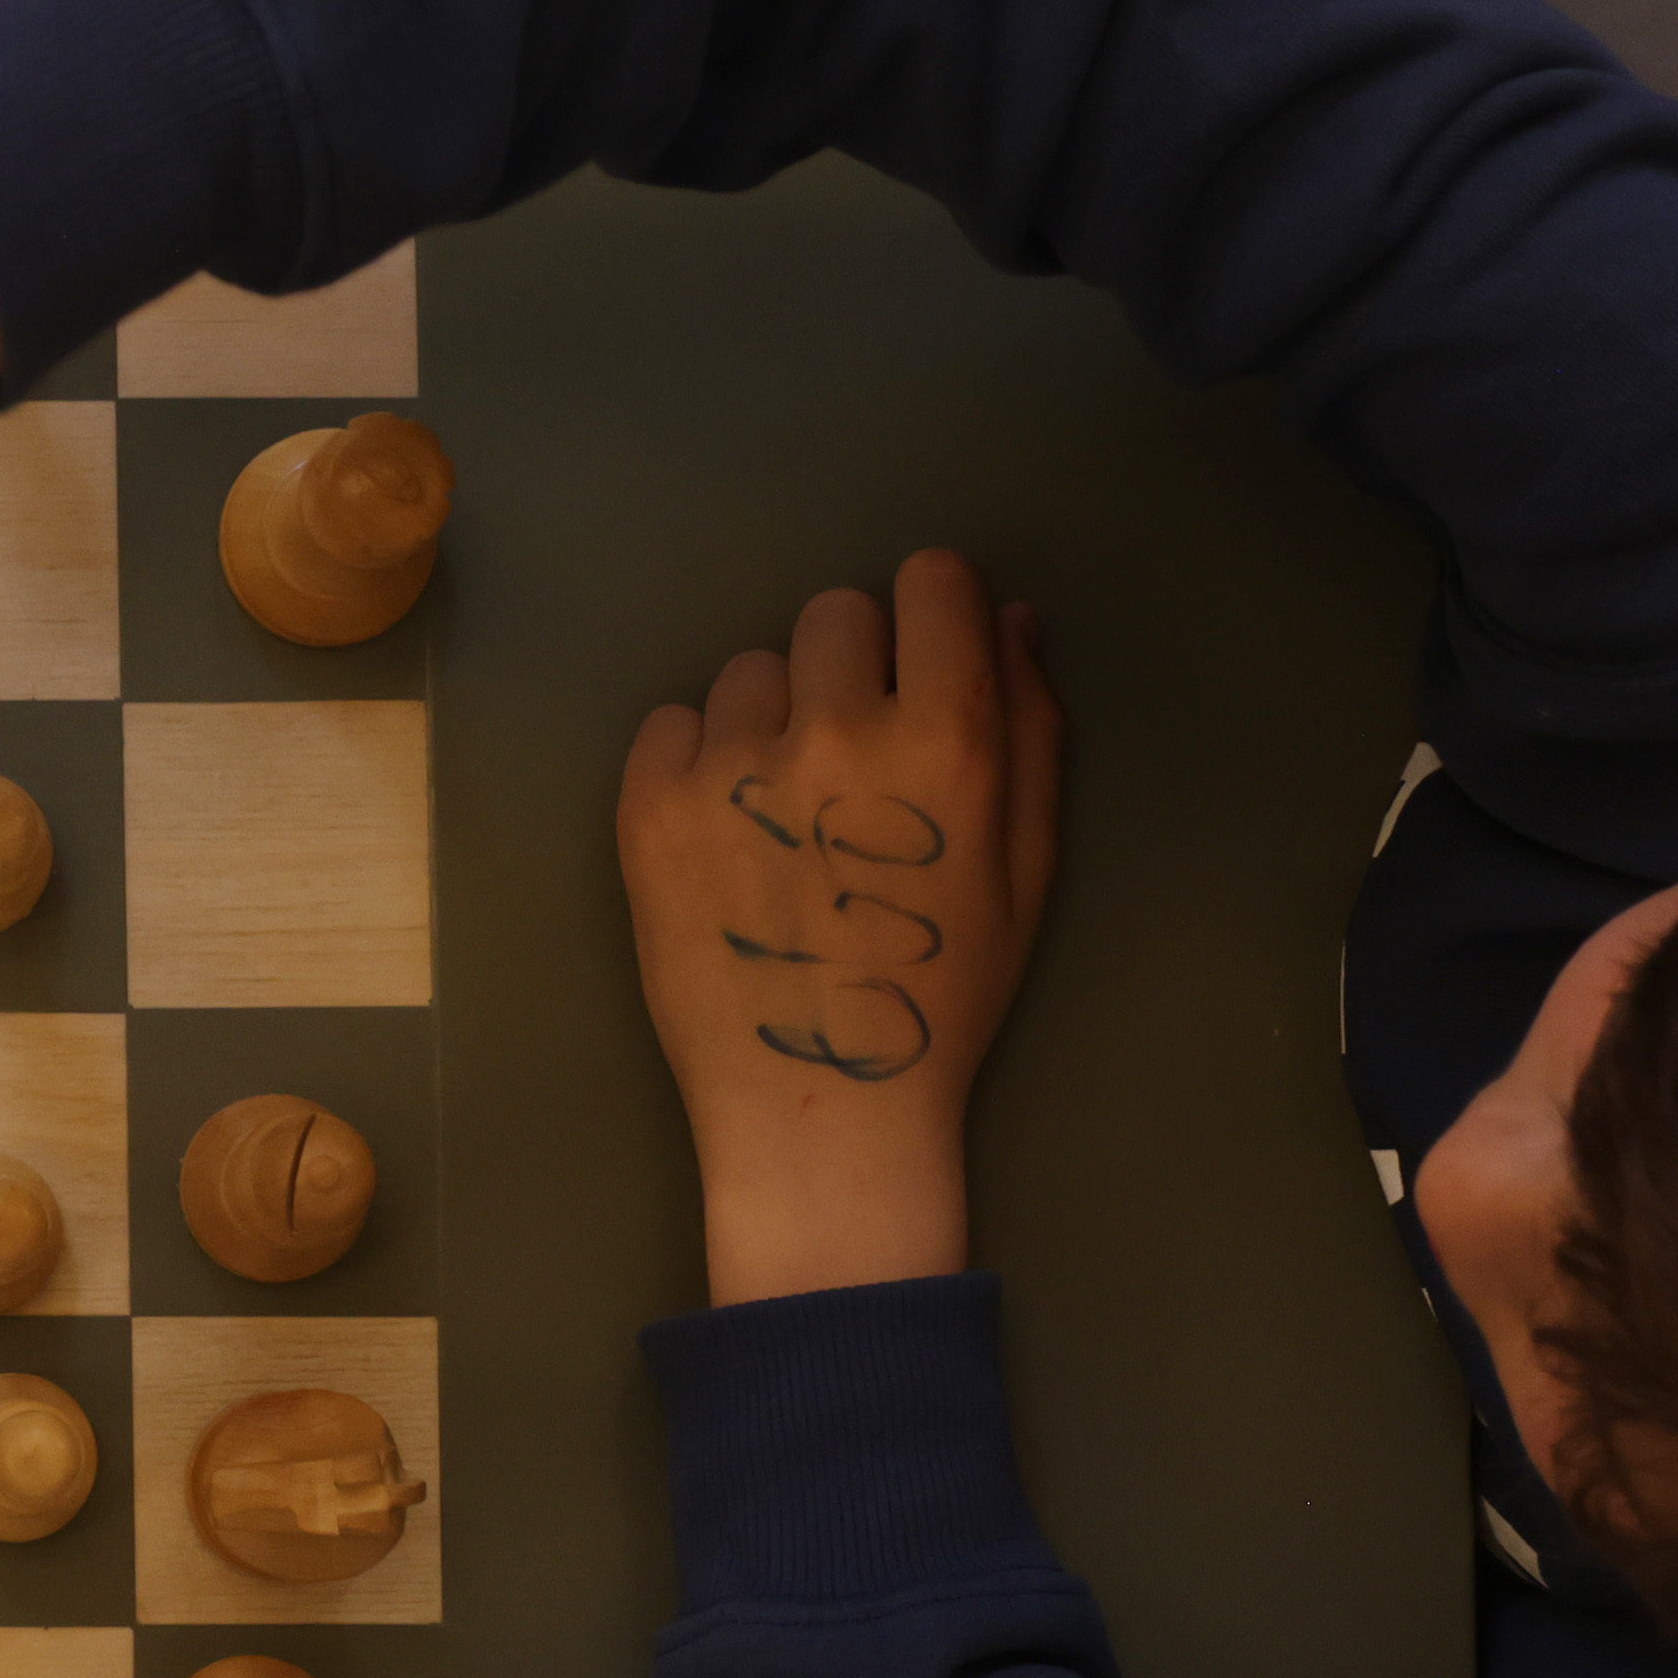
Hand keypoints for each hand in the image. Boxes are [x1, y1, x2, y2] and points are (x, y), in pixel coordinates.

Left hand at [612, 553, 1061, 1306]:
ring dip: (773, 717)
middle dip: (854, 666)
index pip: (931, 580)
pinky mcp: (648, 800)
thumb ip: (1029, 726)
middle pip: (836, 613)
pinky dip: (698, 761)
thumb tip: (1005, 615)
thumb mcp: (1027, 864)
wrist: (818, 1097)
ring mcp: (731, 762)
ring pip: (753, 670)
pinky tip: (726, 837)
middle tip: (855, 762)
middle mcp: (834, 729)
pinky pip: (673, 722)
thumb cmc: (944, 987)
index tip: (924, 662)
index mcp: (945, 738)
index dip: (932, 614)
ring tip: (787, 817)